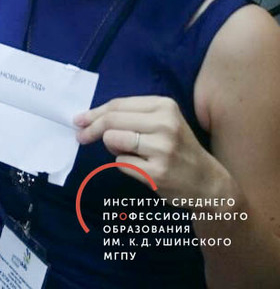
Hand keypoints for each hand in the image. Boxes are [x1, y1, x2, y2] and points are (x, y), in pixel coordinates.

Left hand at [75, 96, 230, 201]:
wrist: (208, 182)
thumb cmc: (178, 149)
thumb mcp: (162, 122)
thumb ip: (130, 116)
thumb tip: (87, 118)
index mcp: (165, 106)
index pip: (117, 105)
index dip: (94, 113)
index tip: (79, 120)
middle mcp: (165, 124)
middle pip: (111, 120)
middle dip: (91, 129)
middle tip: (82, 136)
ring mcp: (162, 148)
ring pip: (112, 140)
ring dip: (112, 147)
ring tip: (129, 153)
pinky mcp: (156, 172)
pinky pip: (120, 163)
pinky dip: (124, 164)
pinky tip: (142, 167)